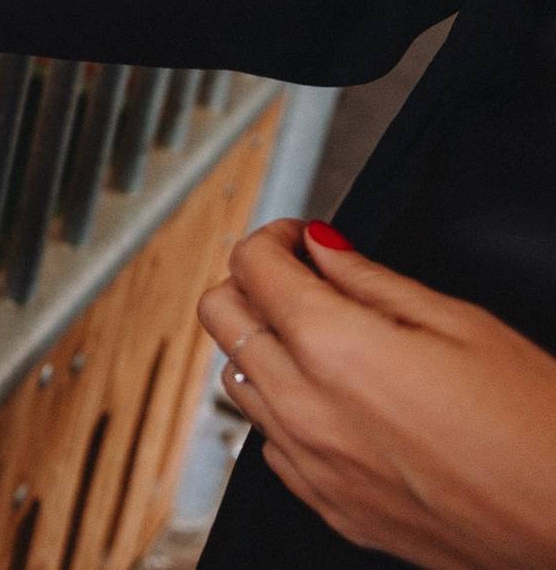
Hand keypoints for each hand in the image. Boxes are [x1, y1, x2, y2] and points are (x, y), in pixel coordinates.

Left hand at [198, 219, 555, 567]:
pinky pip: (270, 441)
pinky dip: (285, 410)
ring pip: (237, 377)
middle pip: (220, 316)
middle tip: (296, 276)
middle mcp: (304, 408)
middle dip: (249, 282)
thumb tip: (322, 247)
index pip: (251, 266)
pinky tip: (335, 402)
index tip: (298, 239)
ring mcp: (308, 462)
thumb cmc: (540, 433)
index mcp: (334, 350)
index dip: (274, 238)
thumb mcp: (463, 326)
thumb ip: (371, 280)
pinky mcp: (326, 505)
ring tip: (320, 339)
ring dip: (264, 346)